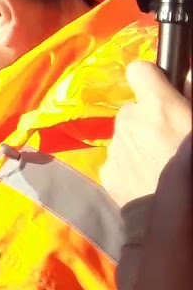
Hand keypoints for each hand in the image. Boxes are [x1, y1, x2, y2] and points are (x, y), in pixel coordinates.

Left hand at [101, 61, 191, 206]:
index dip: (151, 78)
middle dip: (148, 118)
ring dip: (139, 142)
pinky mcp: (107, 171)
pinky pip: (118, 159)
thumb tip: (185, 74)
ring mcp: (115, 147)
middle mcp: (129, 121)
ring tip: (162, 164)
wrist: (176, 222)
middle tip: (170, 139)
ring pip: (125, 134)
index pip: (139, 70)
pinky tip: (148, 180)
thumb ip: (190, 95)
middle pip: (134, 108)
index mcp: (157, 107)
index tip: (163, 90)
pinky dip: (131, 165)